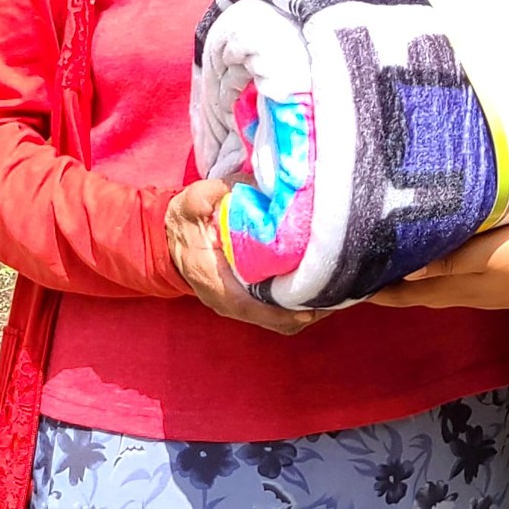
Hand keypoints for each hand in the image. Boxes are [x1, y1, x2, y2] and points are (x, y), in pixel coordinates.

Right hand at [165, 180, 325, 335]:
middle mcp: (227, 301)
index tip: (312, 306)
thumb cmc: (184, 221)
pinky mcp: (246, 299)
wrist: (168, 237)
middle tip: (340, 294)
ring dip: (306, 311)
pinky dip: (297, 305)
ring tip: (336, 292)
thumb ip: (208, 197)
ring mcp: (237, 304)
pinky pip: (276, 311)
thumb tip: (232, 189)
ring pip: (278, 320)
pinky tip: (318, 288)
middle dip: (306, 312)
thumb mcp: (191, 203)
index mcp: (214, 282)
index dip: (282, 310)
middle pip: (273, 320)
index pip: (250, 307)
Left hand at [367, 219, 508, 311]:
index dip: (376, 292)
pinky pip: (458, 280)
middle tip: (363, 267)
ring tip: (393, 259)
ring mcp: (486, 292)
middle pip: (418, 293)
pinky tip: (440, 256)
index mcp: (458, 290)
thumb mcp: (488, 253)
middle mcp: (467, 296)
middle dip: (390, 285)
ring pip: (438, 286)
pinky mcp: (502, 283)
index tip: (346, 283)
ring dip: (415, 277)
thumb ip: (448, 261)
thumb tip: (404, 271)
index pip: (405, 295)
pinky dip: (439, 271)